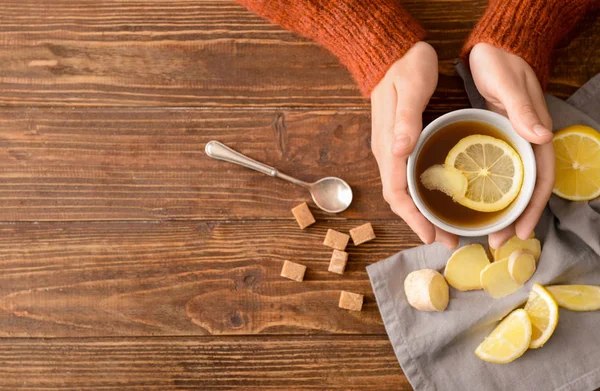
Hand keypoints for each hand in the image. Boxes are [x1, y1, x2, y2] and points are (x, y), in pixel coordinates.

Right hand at [371, 42, 457, 248]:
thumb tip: (401, 151)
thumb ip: (406, 120)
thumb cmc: (405, 68)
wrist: (392, 53)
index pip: (396, 191)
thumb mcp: (409, 88)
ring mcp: (392, 149)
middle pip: (399, 198)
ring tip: (445, 228)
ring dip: (422, 213)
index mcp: (388, 145)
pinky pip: (408, 179)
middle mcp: (387, 152)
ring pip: (404, 191)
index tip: (430, 236)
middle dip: (420, 222)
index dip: (413, 217)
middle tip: (447, 239)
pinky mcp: (400, 144)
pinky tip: (439, 199)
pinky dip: (423, 196)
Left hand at [469, 43, 554, 247]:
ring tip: (481, 232)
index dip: (533, 208)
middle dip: (513, 218)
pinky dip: (484, 191)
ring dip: (498, 210)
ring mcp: (509, 143)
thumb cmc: (502, 64)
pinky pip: (491, 172)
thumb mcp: (510, 86)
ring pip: (507, 185)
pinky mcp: (493, 139)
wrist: (492, 48)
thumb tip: (542, 137)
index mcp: (534, 135)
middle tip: (495, 242)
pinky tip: (468, 203)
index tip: (521, 232)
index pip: (540, 180)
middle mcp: (524, 144)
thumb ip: (523, 111)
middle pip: (523, 189)